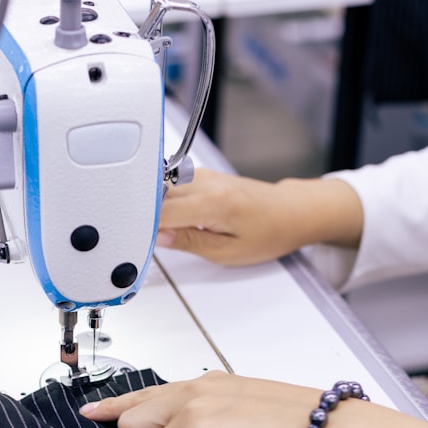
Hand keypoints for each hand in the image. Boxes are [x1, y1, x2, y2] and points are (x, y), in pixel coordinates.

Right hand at [156, 169, 363, 265]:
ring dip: (154, 208)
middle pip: (157, 197)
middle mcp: (206, 183)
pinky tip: (168, 216)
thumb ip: (189, 243)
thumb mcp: (229, 252)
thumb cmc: (270, 232)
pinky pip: (173, 186)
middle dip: (145, 217)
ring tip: (155, 228)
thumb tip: (159, 238)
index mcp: (213, 203)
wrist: (291, 211)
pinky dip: (165, 201)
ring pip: (162, 189)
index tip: (136, 242)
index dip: (144, 229)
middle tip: (140, 239)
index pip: (162, 213)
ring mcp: (204, 176)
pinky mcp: (203, 176)